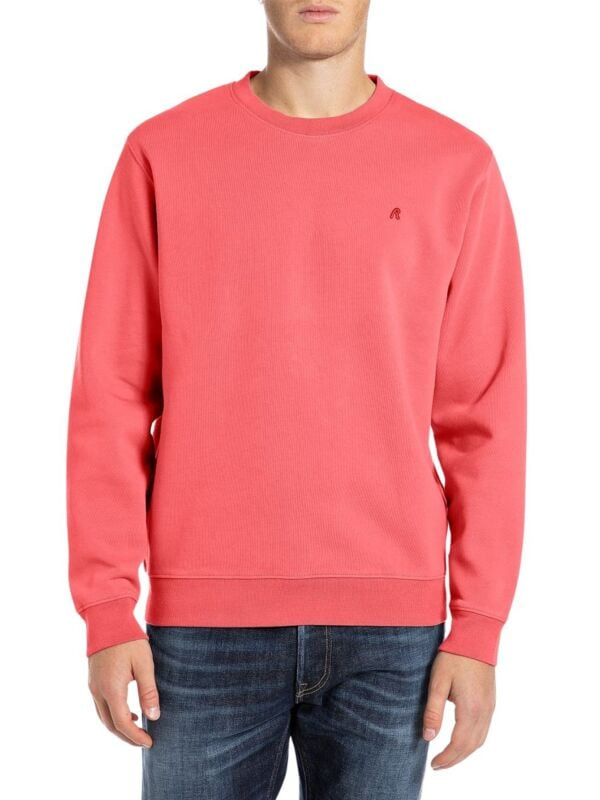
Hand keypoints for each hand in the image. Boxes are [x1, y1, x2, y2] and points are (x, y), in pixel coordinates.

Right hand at [88, 639, 159, 747]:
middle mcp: (98, 691)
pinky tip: (128, 711)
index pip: (122, 723)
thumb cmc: (128, 640)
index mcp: (112, 689)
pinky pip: (101, 706)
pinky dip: (113, 715)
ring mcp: (93, 686)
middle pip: (110, 724)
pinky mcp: (93, 680)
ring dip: (119, 727)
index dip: (135, 736)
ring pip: (103, 717)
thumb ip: (148, 692)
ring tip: (136, 729)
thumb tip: (153, 717)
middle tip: (143, 742)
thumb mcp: (144, 664)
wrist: (107, 619)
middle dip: (127, 737)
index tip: (149, 743)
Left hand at [422, 651, 495, 769]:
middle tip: (438, 765)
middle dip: (455, 759)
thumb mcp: (438, 682)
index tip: (433, 765)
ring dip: (465, 752)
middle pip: (471, 747)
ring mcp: (490, 708)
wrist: (476, 638)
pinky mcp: (491, 702)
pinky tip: (462, 740)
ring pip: (480, 740)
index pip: (459, 745)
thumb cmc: (454, 658)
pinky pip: (484, 730)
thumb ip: (433, 711)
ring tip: (448, 757)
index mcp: (470, 710)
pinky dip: (473, 742)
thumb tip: (428, 737)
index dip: (446, 758)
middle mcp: (484, 713)